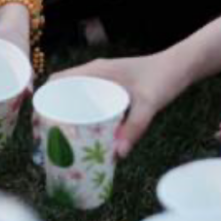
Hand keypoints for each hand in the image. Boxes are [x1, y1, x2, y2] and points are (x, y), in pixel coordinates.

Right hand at [52, 53, 181, 156]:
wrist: (183, 66)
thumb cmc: (164, 78)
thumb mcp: (149, 103)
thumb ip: (135, 127)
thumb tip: (117, 155)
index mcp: (94, 71)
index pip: (56, 81)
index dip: (42, 101)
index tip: (37, 123)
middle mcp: (94, 74)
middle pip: (60, 92)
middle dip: (49, 114)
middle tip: (46, 139)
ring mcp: (102, 81)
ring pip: (73, 98)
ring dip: (64, 116)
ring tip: (60, 141)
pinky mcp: (111, 90)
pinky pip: (87, 101)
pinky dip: (80, 116)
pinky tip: (84, 135)